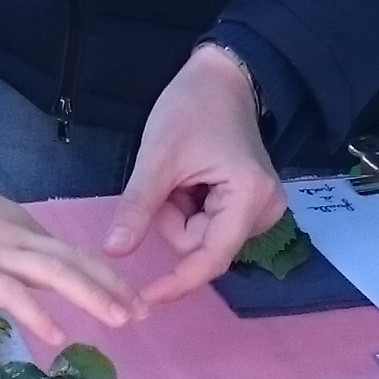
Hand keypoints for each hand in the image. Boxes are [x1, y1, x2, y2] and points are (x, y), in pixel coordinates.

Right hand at [0, 156, 145, 346]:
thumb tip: (14, 279)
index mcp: (14, 222)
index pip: (67, 249)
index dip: (100, 272)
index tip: (125, 292)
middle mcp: (14, 233)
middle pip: (75, 259)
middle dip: (112, 285)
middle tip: (143, 311)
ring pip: (57, 274)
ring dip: (94, 298)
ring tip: (124, 321)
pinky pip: (13, 294)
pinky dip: (38, 315)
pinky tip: (59, 337)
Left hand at [104, 43, 288, 304]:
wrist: (221, 78)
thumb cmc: (192, 108)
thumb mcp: (157, 157)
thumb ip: (137, 207)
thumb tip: (113, 252)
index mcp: (249, 197)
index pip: (211, 258)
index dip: (178, 282)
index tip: (144, 300)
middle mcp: (264, 211)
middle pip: (202, 246)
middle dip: (173, 220)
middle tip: (168, 179)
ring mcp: (260, 209)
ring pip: (201, 237)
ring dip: (179, 214)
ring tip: (181, 174)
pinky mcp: (249, 206)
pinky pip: (207, 225)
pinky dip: (189, 208)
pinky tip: (191, 180)